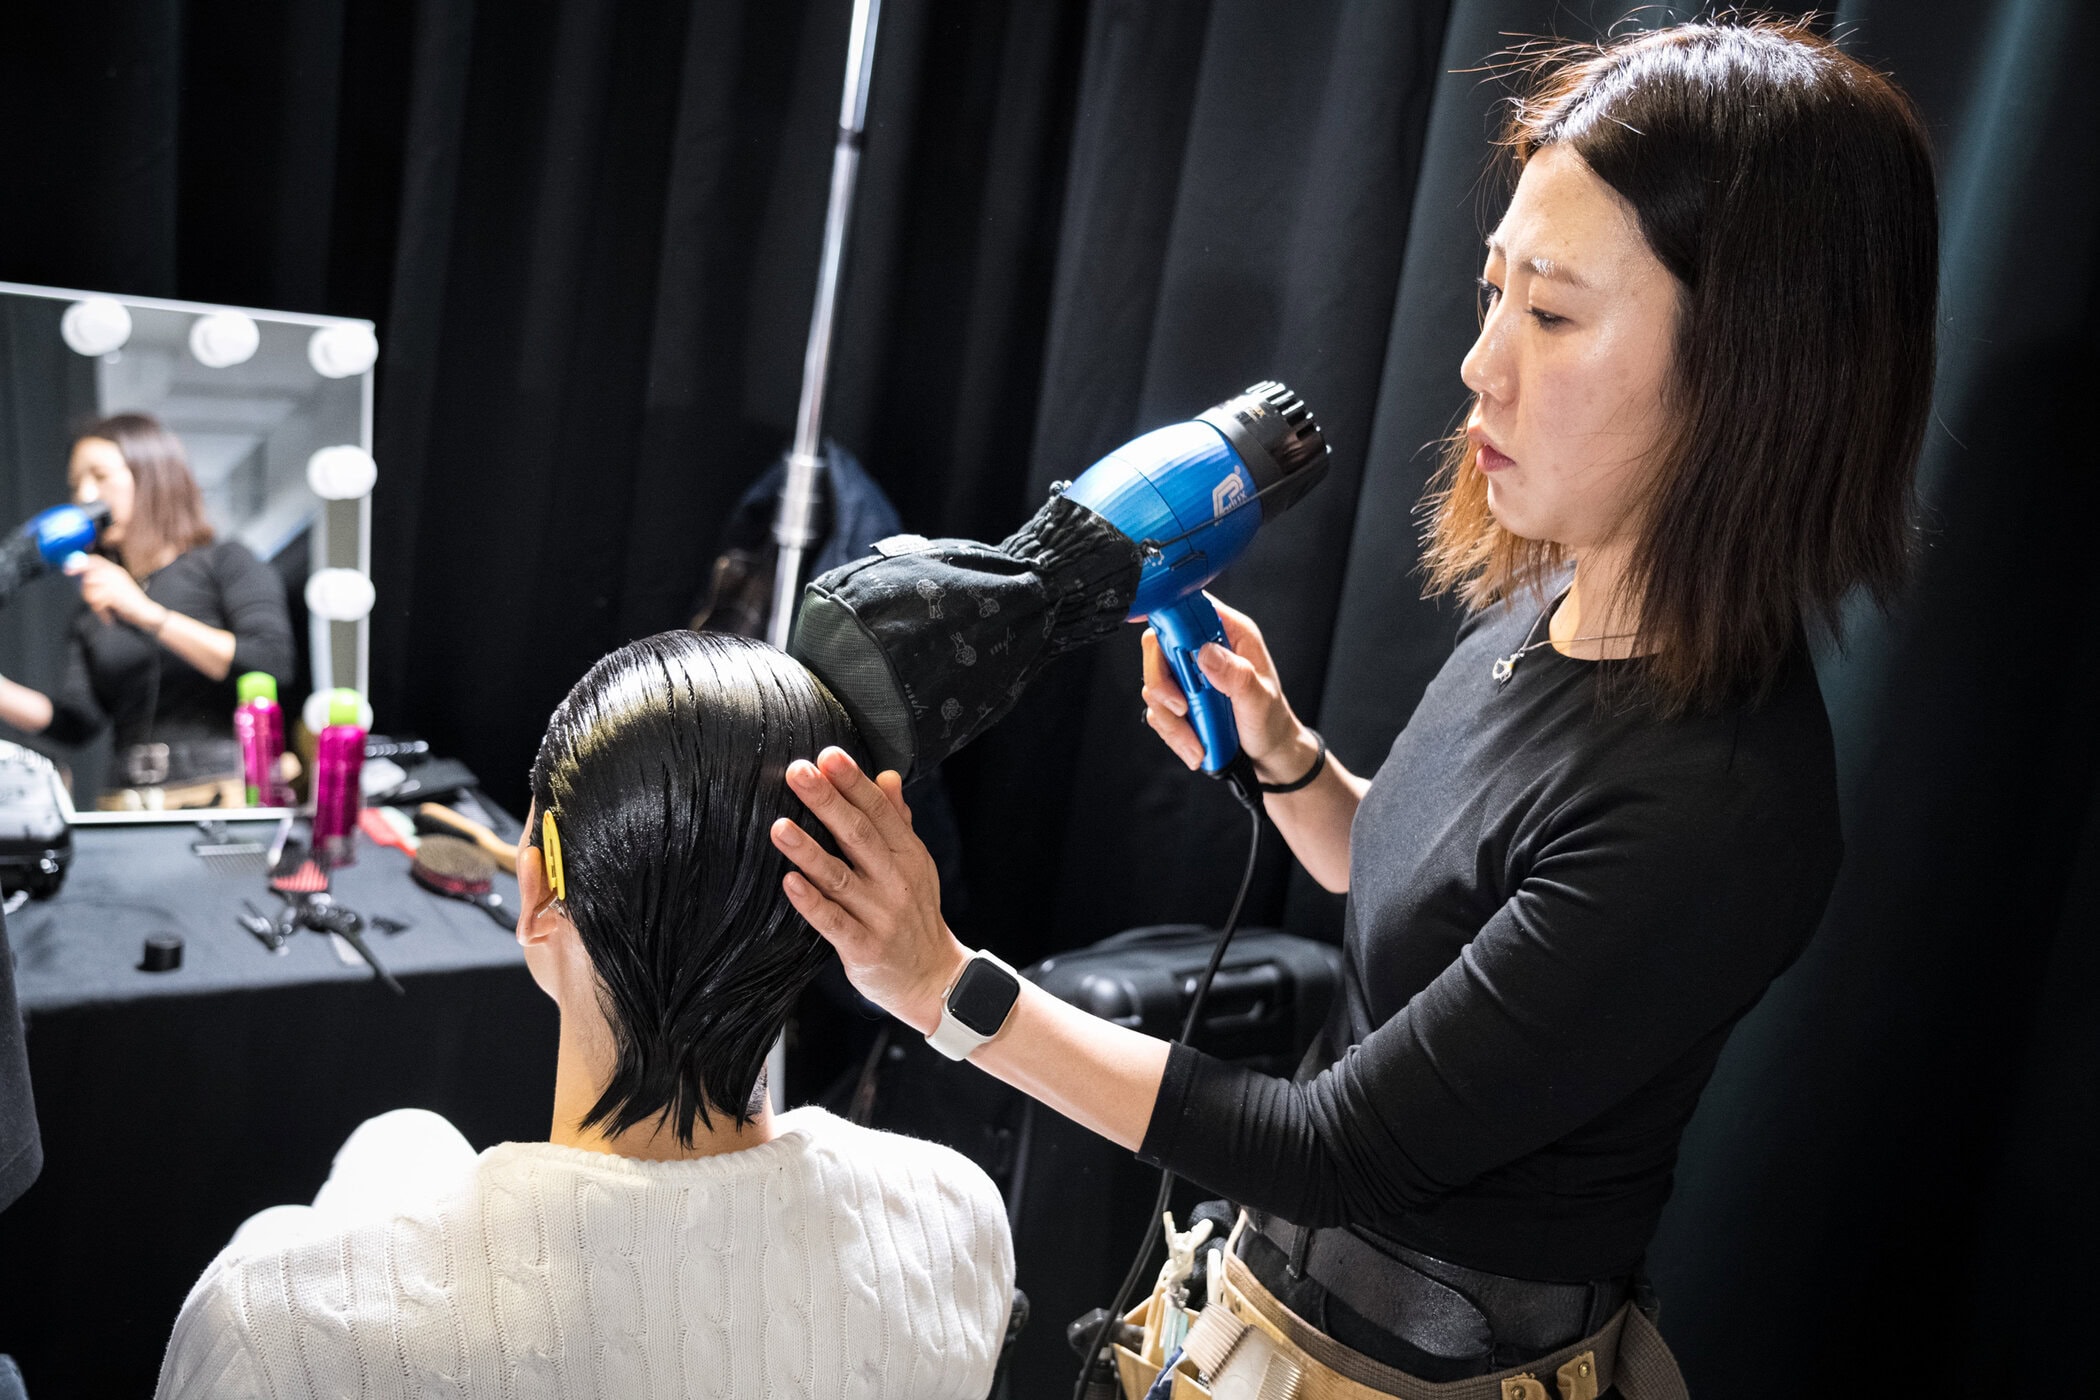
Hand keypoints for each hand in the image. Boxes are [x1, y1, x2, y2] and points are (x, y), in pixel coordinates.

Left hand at [65, 554, 163, 631]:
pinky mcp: (117, 594)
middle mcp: (116, 574)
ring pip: (90, 587)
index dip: (79, 563)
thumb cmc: (128, 604)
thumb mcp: (114, 590)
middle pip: (90, 572)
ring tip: (100, 609)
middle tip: (89, 599)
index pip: (95, 560)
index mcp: (115, 570)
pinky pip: (97, 599)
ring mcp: (117, 583)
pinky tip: (106, 615)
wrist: (145, 613)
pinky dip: (99, 609)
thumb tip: (82, 579)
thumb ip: (100, 583)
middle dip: (84, 587)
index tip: (67, 571)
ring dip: (92, 600)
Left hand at [770, 748, 969, 1033]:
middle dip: (827, 801)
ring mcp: (880, 916)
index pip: (880, 812)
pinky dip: (811, 902)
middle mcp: (896, 882)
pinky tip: (789, 883)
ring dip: (809, 850)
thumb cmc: (916, 916)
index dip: (854, 782)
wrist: (934, 980)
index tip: (829, 755)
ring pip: (840, 877)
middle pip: (858, 835)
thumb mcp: (916, 865)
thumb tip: (887, 775)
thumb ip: (898, 821)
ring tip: (779, 826)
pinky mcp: (864, 948)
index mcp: (908, 856)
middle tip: (798, 772)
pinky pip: (833, 922)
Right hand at [1141, 593, 1315, 783]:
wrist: (1268, 753)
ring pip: (1154, 684)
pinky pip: (1158, 710)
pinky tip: (1194, 746)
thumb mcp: (1260, 700)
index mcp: (1229, 633)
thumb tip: (1205, 652)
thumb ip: (1236, 675)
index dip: (1165, 615)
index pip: (1189, 609)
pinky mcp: (1178, 698)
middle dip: (1162, 684)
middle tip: (1182, 709)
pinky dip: (1172, 732)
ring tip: (1196, 743)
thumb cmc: (1271, 720)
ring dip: (1171, 719)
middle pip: (1158, 647)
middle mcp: (1205, 648)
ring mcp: (1189, 674)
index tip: (1155, 638)